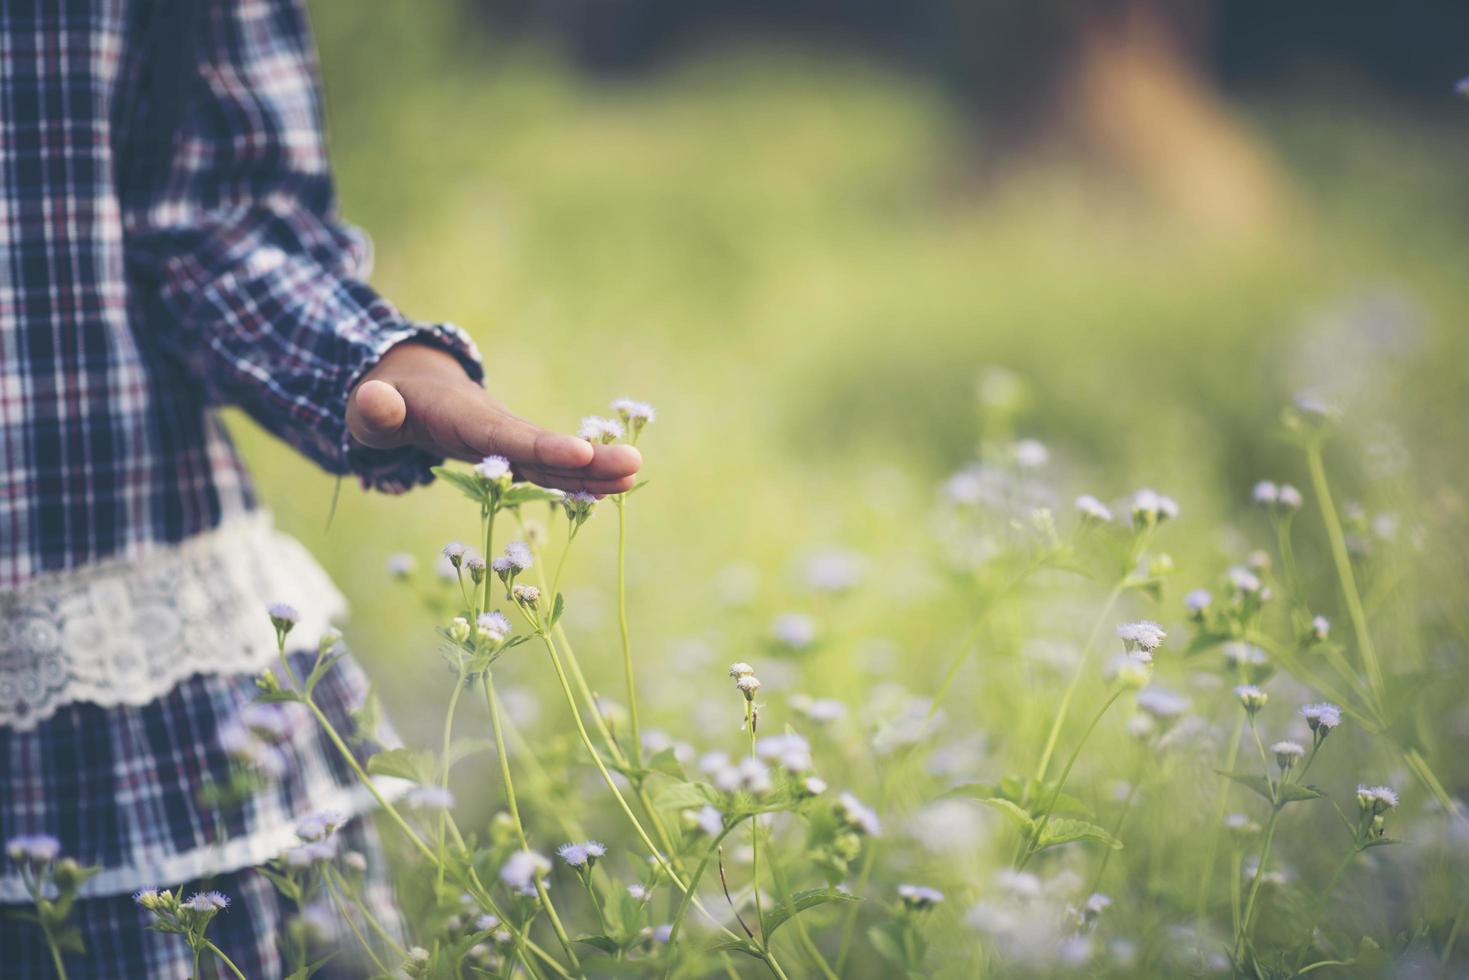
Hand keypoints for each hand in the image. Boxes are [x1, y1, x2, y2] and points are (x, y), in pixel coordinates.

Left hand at [345, 342, 640, 493]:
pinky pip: (547, 471)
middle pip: (545, 448)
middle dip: (588, 459)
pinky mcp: (512, 456)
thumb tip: (376, 404)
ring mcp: (508, 442)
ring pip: (554, 461)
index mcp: (466, 417)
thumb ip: (372, 408)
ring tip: (634, 477)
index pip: (507, 437)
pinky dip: (577, 480)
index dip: (543, 447)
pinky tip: (609, 492)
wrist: (406, 390)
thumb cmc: (383, 404)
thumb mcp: (368, 406)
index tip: (581, 452)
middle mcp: (497, 427)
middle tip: (633, 466)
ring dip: (592, 471)